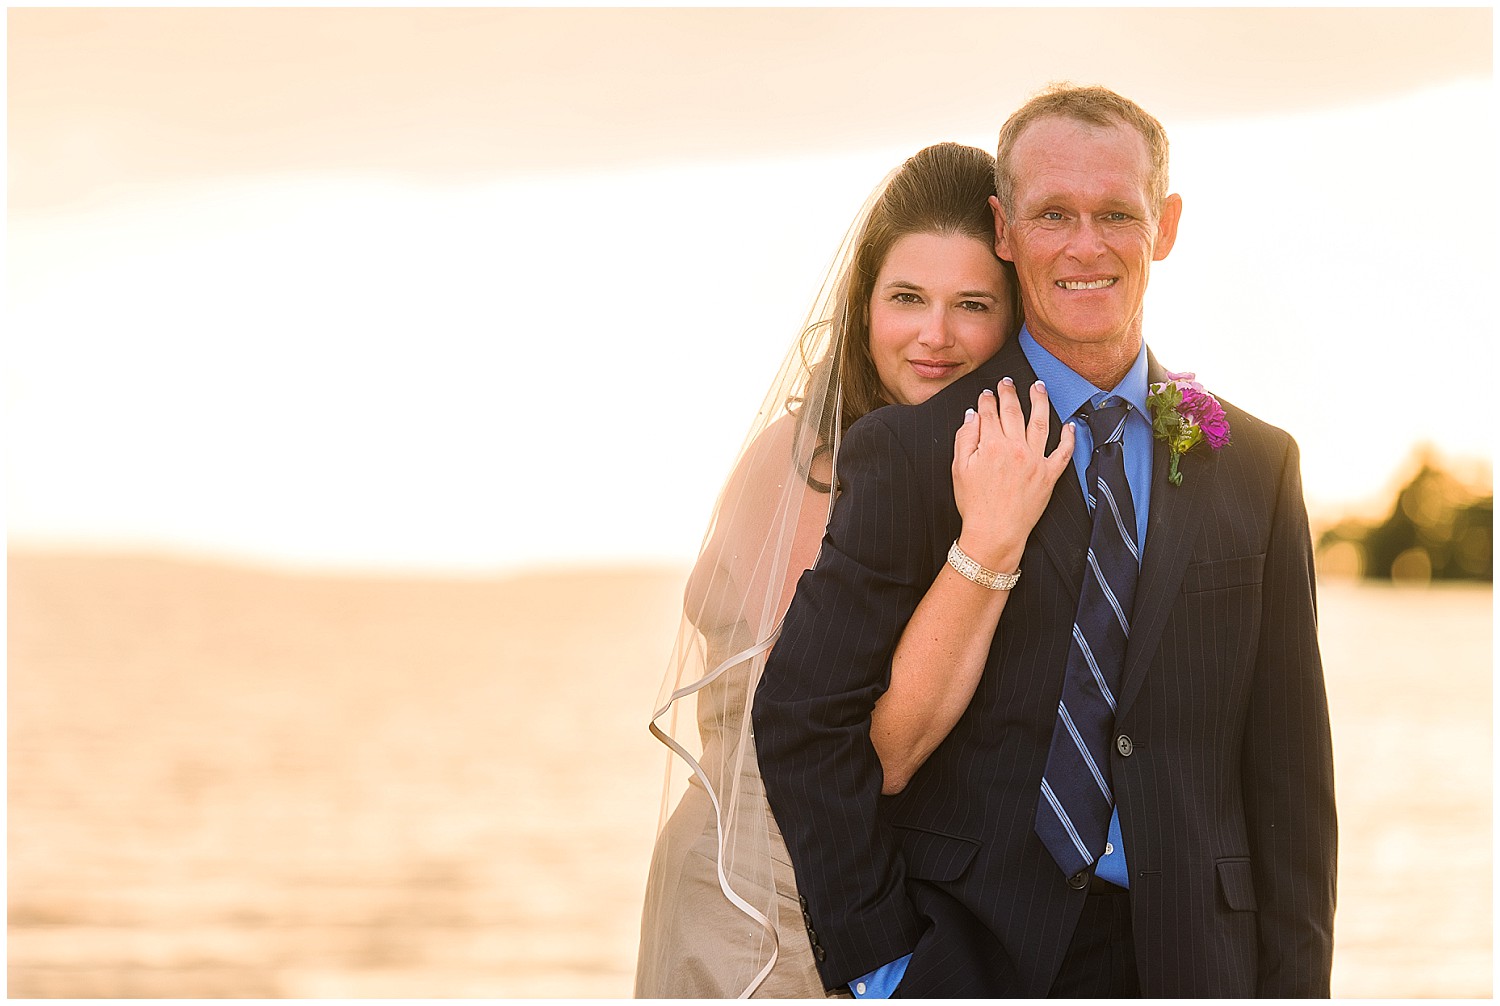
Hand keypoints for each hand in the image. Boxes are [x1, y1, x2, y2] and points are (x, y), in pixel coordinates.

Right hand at [951, 377, 1074, 569]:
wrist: (994, 533)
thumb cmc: (974, 504)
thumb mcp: (958, 469)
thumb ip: (964, 438)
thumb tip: (972, 415)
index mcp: (992, 445)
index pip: (989, 413)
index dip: (987, 400)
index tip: (986, 393)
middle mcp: (1016, 448)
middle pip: (1013, 411)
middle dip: (1009, 393)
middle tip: (1007, 382)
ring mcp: (1035, 461)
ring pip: (1040, 422)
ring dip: (1039, 401)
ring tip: (1038, 387)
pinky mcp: (1049, 475)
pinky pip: (1063, 452)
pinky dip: (1069, 437)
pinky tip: (1069, 425)